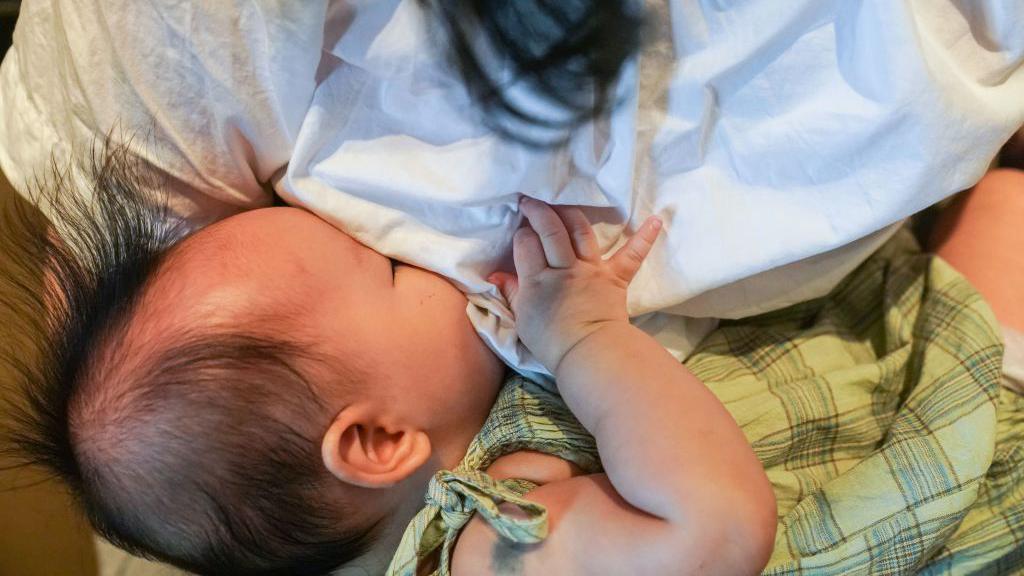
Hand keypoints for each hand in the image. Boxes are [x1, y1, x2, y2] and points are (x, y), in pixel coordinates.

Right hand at [488, 197, 661, 372]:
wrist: (589, 356)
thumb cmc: (551, 341)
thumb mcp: (522, 318)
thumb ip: (511, 292)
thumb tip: (496, 275)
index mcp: (538, 280)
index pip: (526, 244)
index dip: (521, 234)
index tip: (520, 232)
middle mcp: (564, 269)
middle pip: (550, 230)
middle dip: (538, 210)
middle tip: (531, 201)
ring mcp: (592, 270)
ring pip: (581, 232)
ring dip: (570, 213)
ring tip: (562, 203)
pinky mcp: (616, 277)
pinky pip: (632, 254)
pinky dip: (644, 237)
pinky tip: (656, 220)